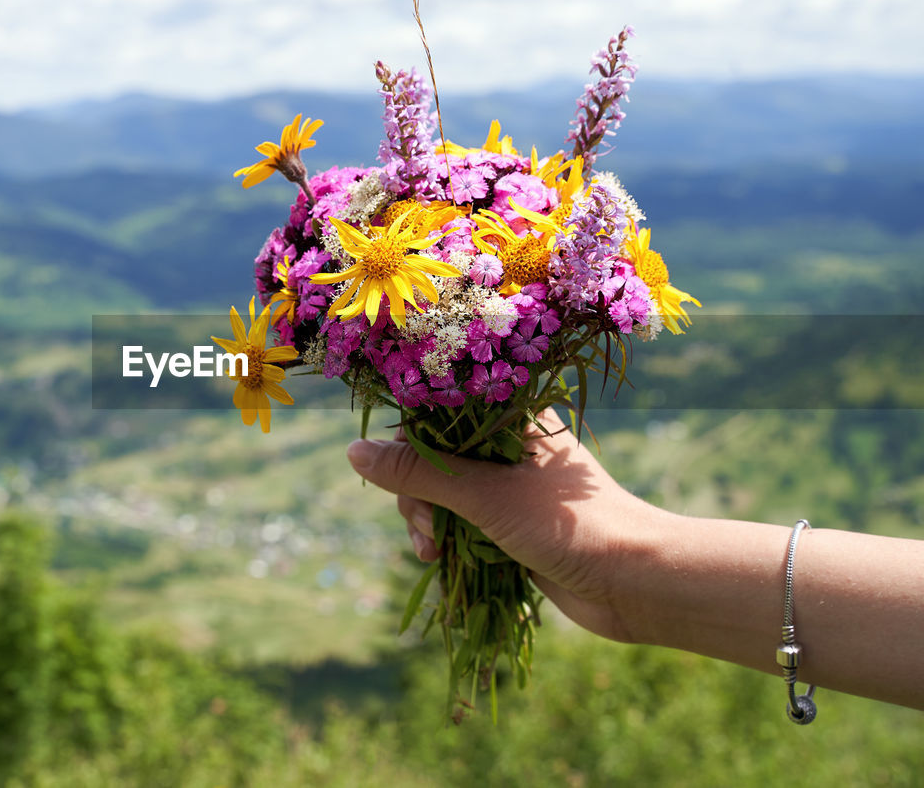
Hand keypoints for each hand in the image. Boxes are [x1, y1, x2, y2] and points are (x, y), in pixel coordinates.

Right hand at [346, 410, 670, 643]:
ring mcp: (510, 485)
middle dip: (417, 492)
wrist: (637, 583)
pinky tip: (440, 560)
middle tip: (425, 528)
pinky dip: (445, 538)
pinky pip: (460, 521)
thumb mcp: (484, 497)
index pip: (437, 408)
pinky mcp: (512, 523)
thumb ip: (418, 474)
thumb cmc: (569, 526)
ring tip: (433, 552)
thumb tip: (353, 453)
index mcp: (511, 415)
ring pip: (443, 491)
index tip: (393, 473)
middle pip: (433, 453)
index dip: (408, 439)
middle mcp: (508, 444)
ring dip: (428, 520)